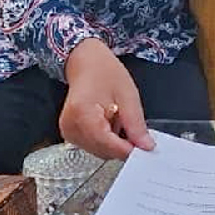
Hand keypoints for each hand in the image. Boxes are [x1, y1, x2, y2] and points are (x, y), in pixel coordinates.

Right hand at [58, 39, 155, 159]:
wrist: (86, 62)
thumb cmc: (103, 72)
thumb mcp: (128, 95)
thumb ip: (136, 125)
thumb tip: (146, 147)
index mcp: (82, 115)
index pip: (109, 146)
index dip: (130, 149)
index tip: (146, 148)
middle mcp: (70, 127)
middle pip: (104, 152)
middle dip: (123, 145)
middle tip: (133, 126)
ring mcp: (68, 132)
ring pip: (100, 152)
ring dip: (114, 142)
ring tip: (116, 119)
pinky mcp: (70, 134)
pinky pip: (94, 146)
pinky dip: (106, 140)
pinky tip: (108, 122)